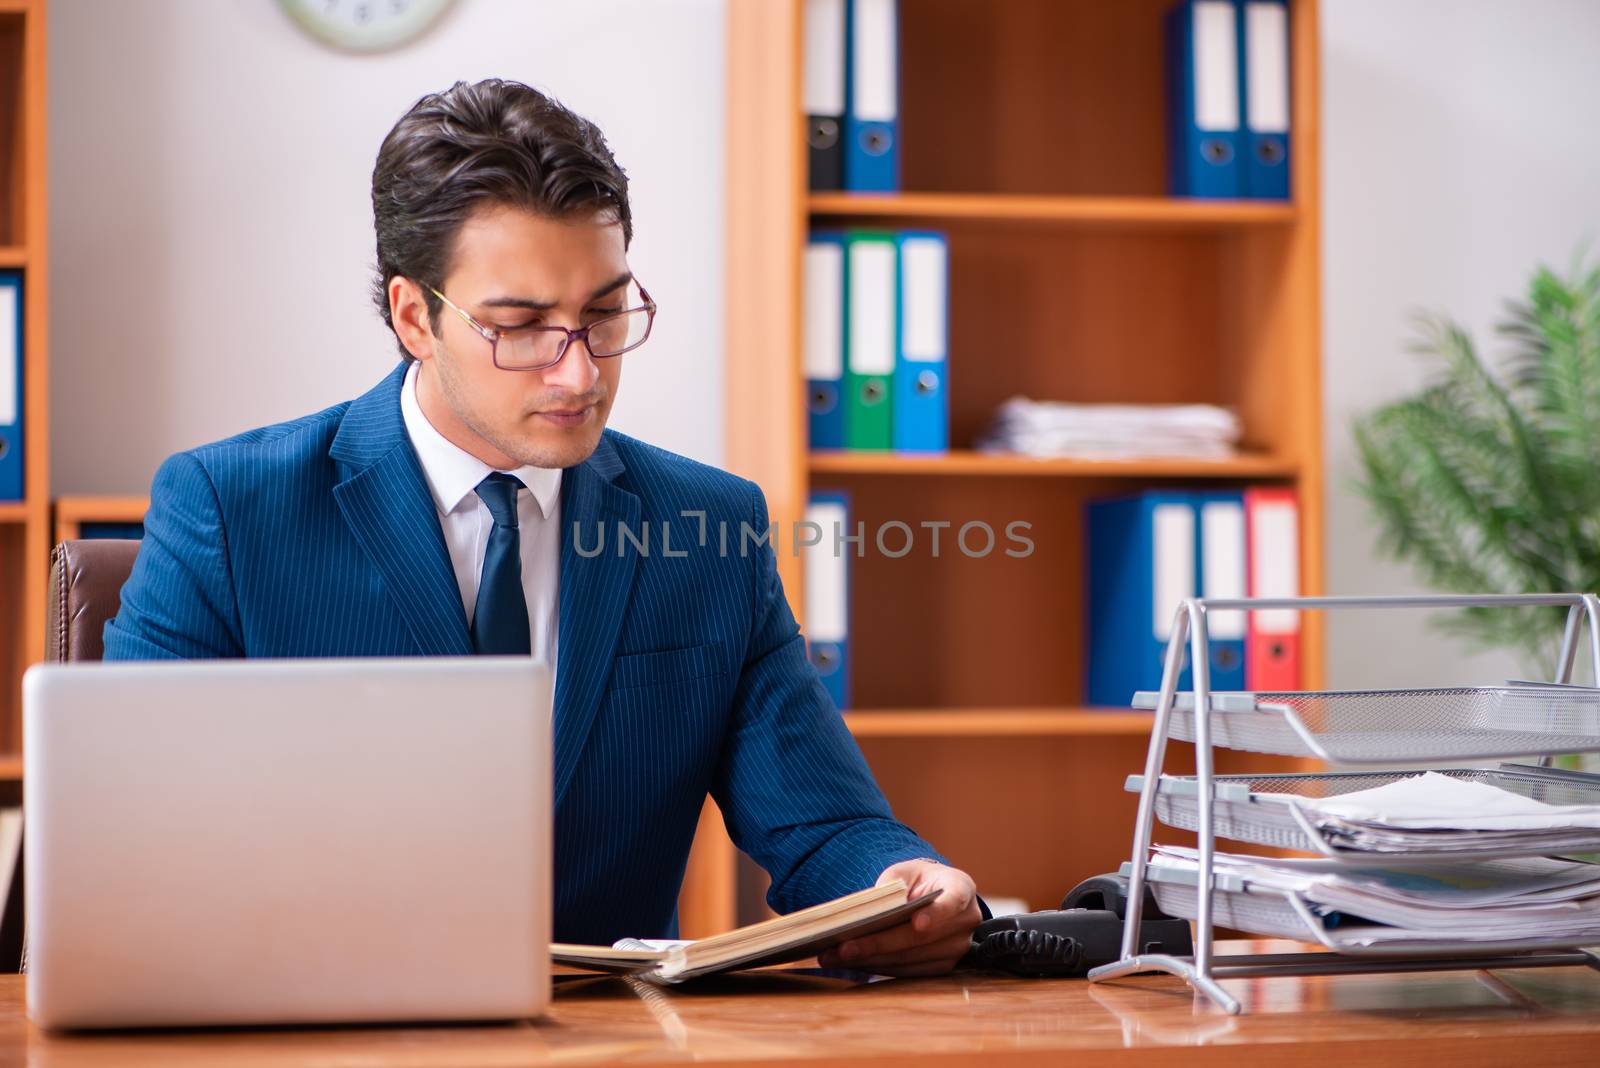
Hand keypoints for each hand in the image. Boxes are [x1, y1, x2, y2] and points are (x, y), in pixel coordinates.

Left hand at [816, 859, 981, 976]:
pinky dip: (877, 968)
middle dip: (878, 944)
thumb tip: (873, 910)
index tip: (917, 923)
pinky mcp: (942, 968)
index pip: (953, 901)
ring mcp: (956, 949)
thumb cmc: (918, 881)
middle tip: (843, 948)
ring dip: (870, 961)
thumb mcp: (905, 871)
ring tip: (835, 957)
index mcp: (961, 888)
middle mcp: (965, 922)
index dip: (936, 914)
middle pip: (920, 939)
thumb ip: (893, 884)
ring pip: (910, 959)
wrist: (932, 896)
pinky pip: (907, 972)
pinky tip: (851, 963)